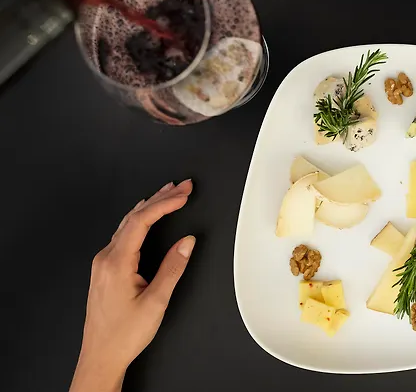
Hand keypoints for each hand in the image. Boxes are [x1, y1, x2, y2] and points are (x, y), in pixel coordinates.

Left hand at [70, 180, 195, 391]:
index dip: (164, 203)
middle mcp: (105, 259)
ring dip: (149, 206)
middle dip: (160, 198)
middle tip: (183, 186)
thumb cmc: (123, 335)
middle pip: (133, 217)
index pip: (141, 221)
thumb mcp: (156, 301)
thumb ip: (173, 268)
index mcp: (116, 263)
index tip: (183, 194)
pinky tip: (145, 216)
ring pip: (126, 224)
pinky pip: (121, 234)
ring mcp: (102, 263)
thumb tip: (187, 243)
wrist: (100, 356)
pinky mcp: (103, 269)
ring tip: (168, 193)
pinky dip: (139, 220)